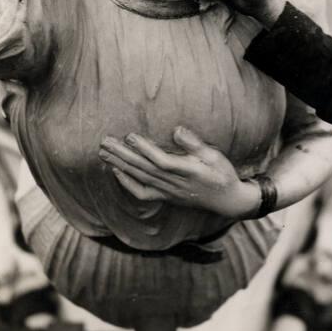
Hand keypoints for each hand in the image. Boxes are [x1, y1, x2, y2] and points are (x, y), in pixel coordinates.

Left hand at [99, 127, 259, 218]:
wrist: (227, 200)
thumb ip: (195, 144)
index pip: (162, 161)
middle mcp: (174, 183)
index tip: (130, 136)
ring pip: (139, 177)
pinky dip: (126, 183)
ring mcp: (168, 191)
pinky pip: (142, 193)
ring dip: (120, 165)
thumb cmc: (222, 173)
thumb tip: (177, 130)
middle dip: (123, 154)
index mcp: (188, 171)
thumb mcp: (214, 156)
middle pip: (144, 168)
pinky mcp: (165, 196)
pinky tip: (116, 171)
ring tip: (104, 152)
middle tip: (105, 142)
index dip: (145, 149)